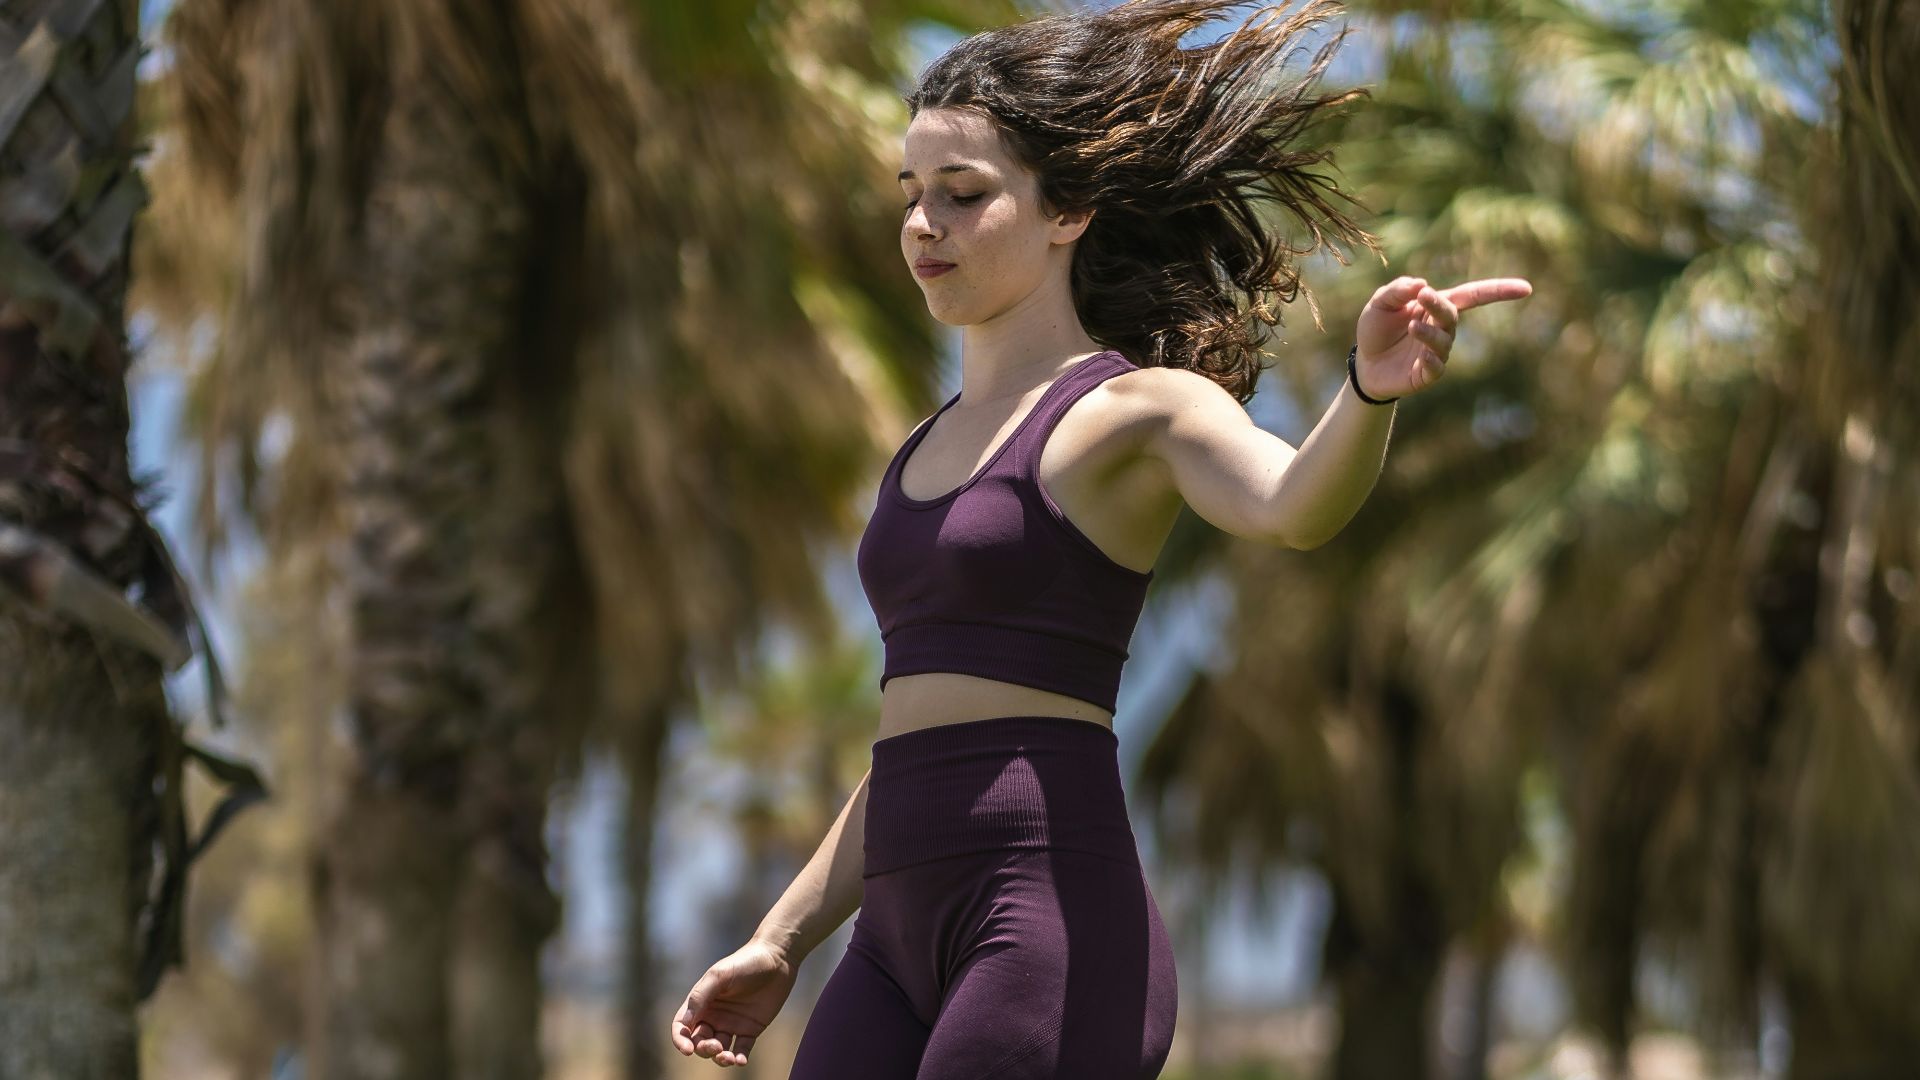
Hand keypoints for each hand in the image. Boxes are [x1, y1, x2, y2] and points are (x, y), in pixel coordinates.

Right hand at [670, 938, 798, 1067]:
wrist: (777, 958)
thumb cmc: (745, 962)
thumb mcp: (719, 975)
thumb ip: (700, 996)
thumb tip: (685, 1023)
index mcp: (701, 1002)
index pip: (682, 1026)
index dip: (680, 1040)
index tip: (687, 1050)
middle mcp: (713, 1015)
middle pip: (700, 1041)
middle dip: (704, 1049)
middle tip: (715, 1046)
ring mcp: (731, 1024)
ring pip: (719, 1050)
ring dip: (720, 1058)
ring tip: (728, 1058)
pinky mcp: (750, 1029)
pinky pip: (741, 1049)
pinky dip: (738, 1058)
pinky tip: (740, 1061)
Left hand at [1352, 275, 1532, 400]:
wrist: (1364, 364)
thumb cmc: (1376, 329)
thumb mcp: (1379, 303)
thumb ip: (1397, 290)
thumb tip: (1421, 283)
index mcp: (1436, 307)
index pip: (1472, 295)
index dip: (1499, 291)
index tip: (1526, 289)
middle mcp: (1442, 329)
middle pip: (1451, 315)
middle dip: (1440, 306)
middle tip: (1424, 296)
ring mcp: (1436, 353)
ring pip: (1444, 341)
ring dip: (1430, 333)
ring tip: (1412, 326)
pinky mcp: (1426, 374)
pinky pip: (1436, 368)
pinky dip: (1432, 361)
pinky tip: (1423, 357)